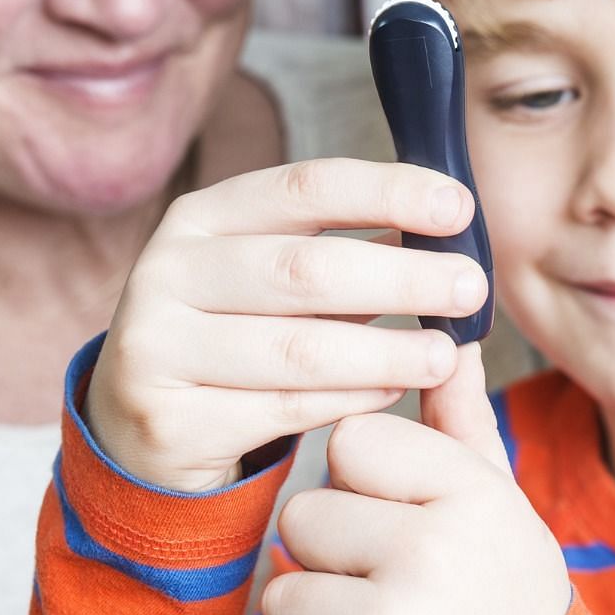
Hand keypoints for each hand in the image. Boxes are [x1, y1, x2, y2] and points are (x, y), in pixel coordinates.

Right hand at [83, 159, 488, 491]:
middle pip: (306, 268)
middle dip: (402, 278)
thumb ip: (344, 249)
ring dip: (387, 350)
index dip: (387, 191)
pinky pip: (283, 410)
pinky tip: (395, 392)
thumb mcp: (273, 279)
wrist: (143, 427)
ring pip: (298, 348)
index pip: (304, 188)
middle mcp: (168, 272)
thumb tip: (445, 222)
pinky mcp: (167, 419)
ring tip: (446, 355)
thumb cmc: (235, 337)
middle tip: (471, 288)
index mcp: (201, 219)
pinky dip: (351, 400)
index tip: (459, 205)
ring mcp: (157, 346)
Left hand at [263, 344, 572, 614]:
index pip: (350, 442)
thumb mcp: (500, 511)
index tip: (408, 526)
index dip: (365, 488)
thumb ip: (461, 426)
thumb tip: (448, 341)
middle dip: (335, 561)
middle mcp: (434, 553)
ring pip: (284, 596)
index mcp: (470, 494)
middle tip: (401, 600)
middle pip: (303, 516)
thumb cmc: (502, 608)